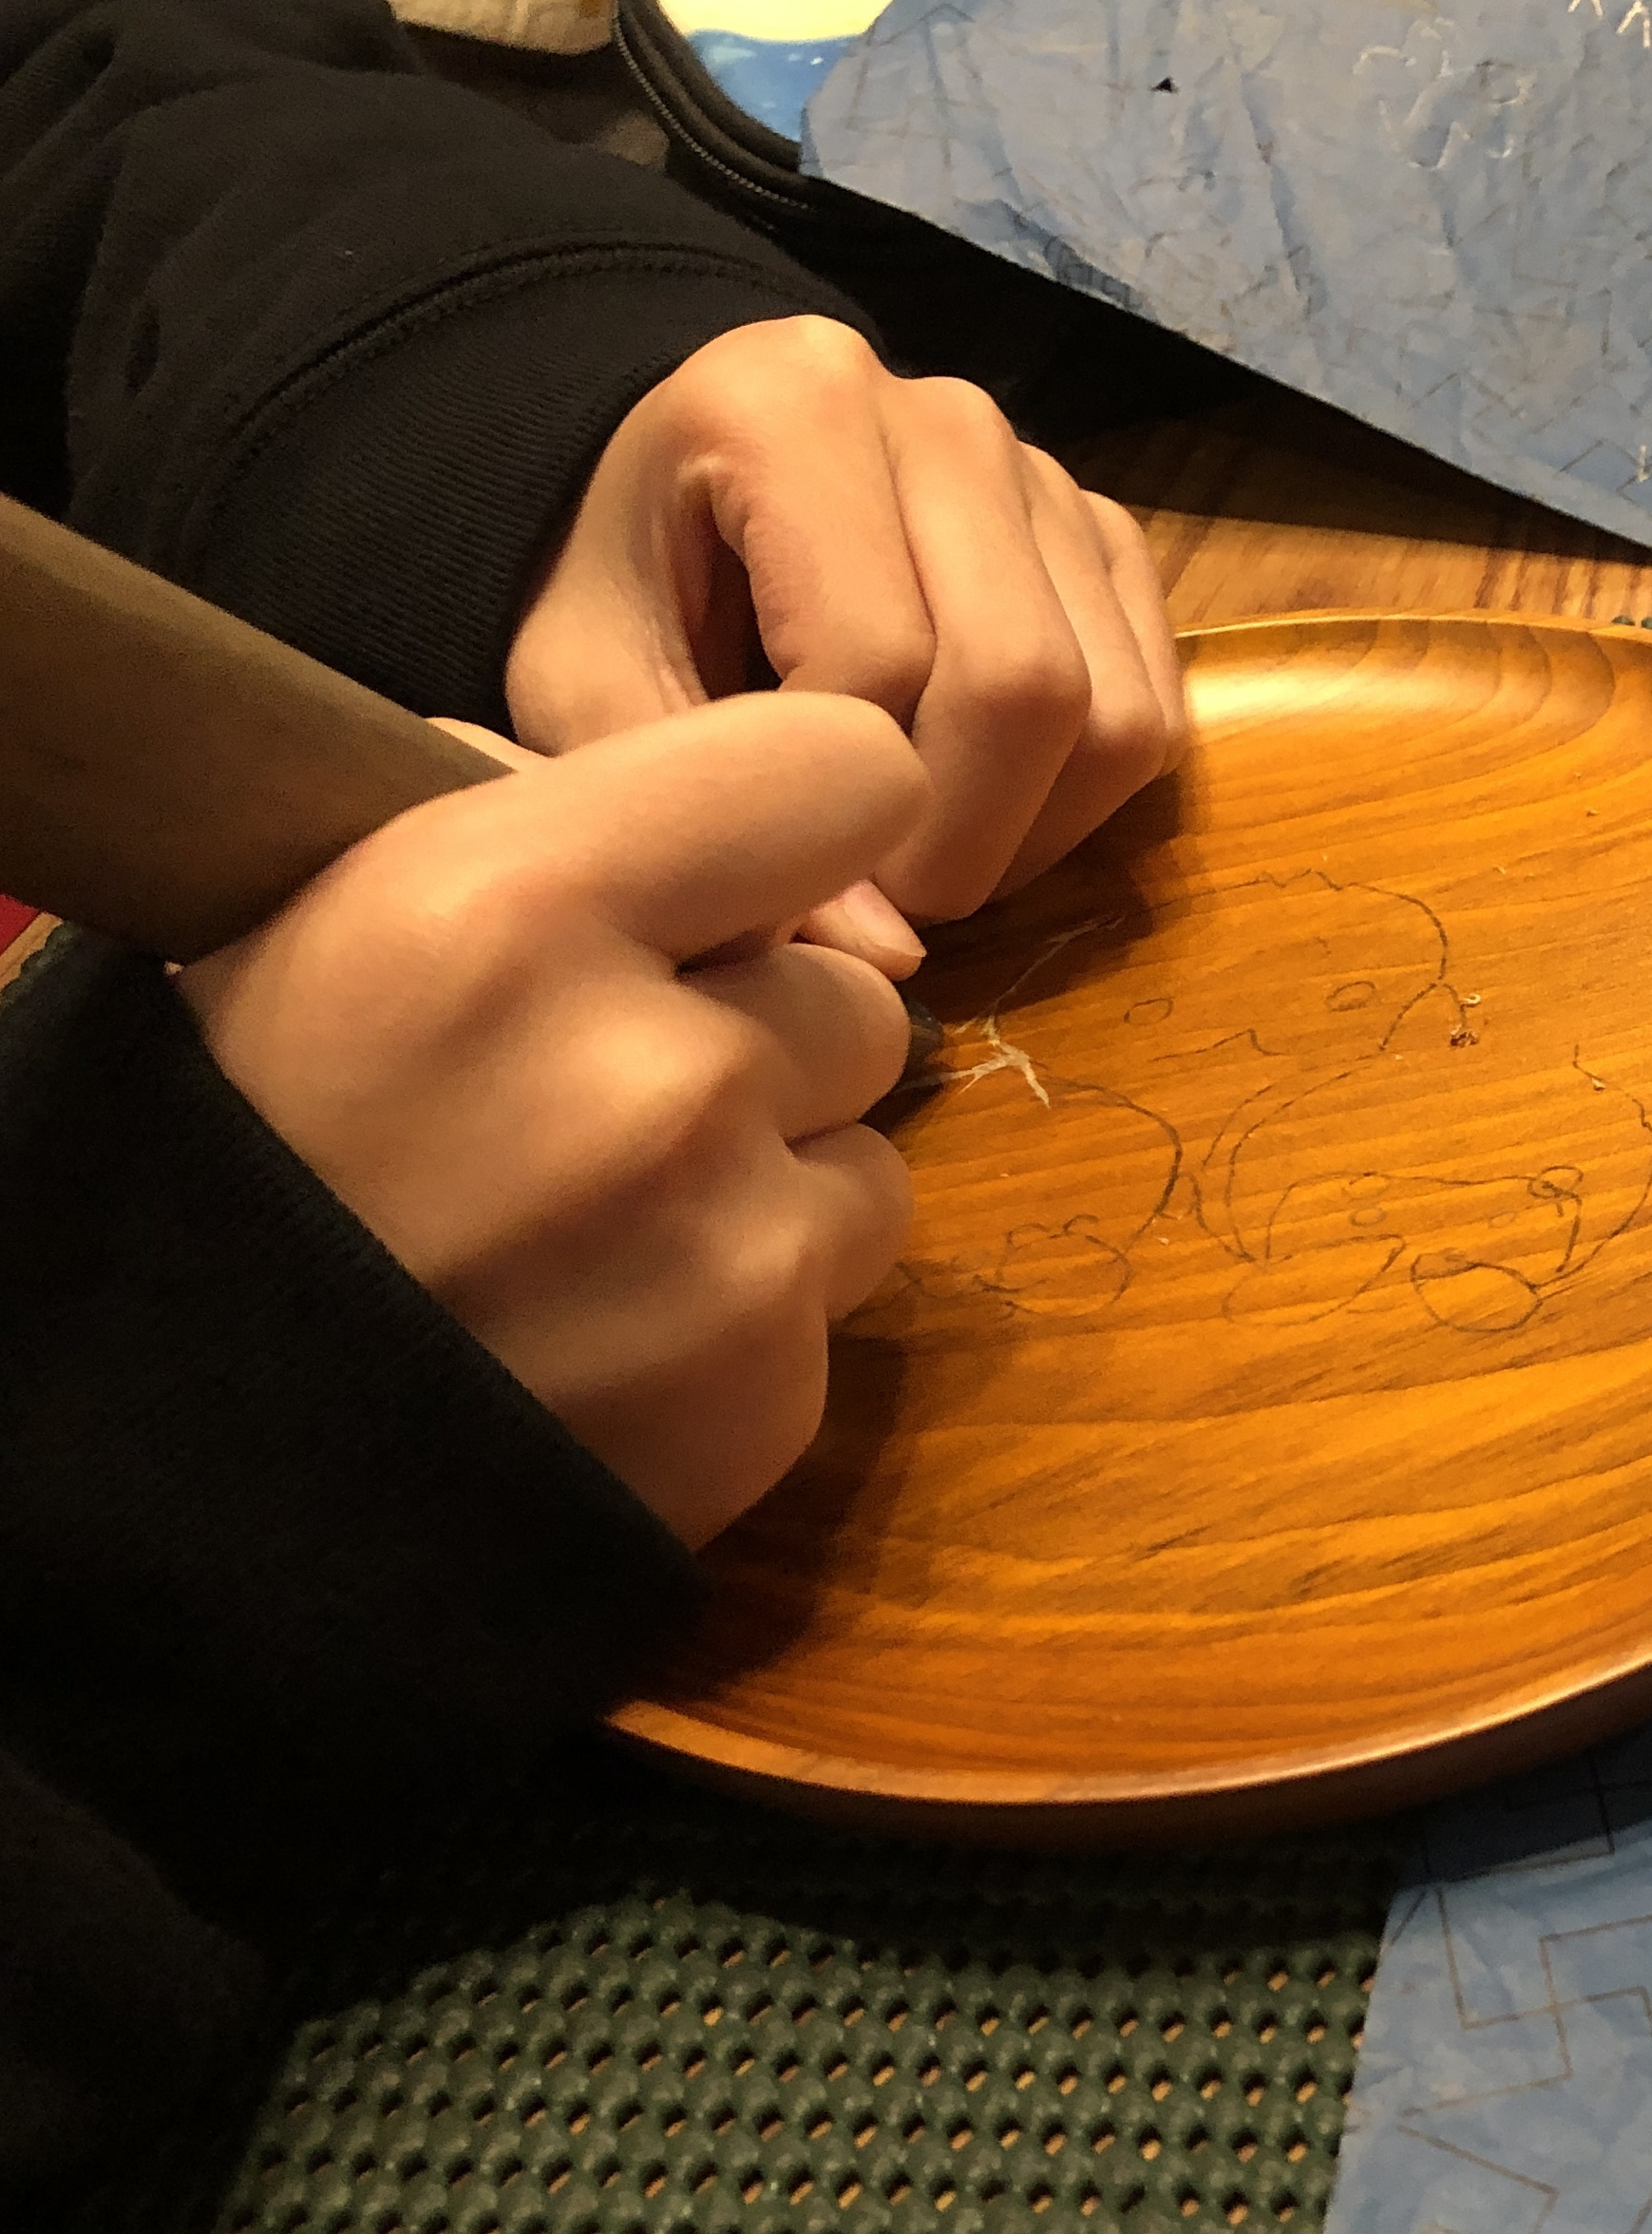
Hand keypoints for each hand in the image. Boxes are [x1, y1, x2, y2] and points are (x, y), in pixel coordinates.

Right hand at [178, 693, 927, 1546]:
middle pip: (858, 993)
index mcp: (498, 905)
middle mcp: (641, 1072)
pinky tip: (615, 1326)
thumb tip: (727, 808)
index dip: (802, 821)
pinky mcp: (766, 1386)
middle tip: (599, 1099)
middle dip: (760, 1036)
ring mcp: (719, 1243)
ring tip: (599, 1222)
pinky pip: (842, 1282)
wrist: (202, 1464)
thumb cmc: (257, 1145)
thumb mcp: (334, 915)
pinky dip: (756, 1302)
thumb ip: (537, 816)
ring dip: (770, 1171)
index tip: (746, 876)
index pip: (844, 769)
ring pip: (868, 1141)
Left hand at [506, 315, 1186, 937]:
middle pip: (1024, 681)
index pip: (880, 658)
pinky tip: (990, 806)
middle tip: (888, 902)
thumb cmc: (626, 582)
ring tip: (934, 856)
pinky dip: (1087, 795)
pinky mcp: (1107, 533)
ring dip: (1036, 832)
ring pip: (1113, 708)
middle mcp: (949, 417)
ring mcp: (1047, 472)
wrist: (683, 481)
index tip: (796, 875)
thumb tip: (898, 959)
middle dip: (964, 841)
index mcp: (798, 409)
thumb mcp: (594, 687)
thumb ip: (717, 807)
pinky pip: (1156, 701)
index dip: (851, 808)